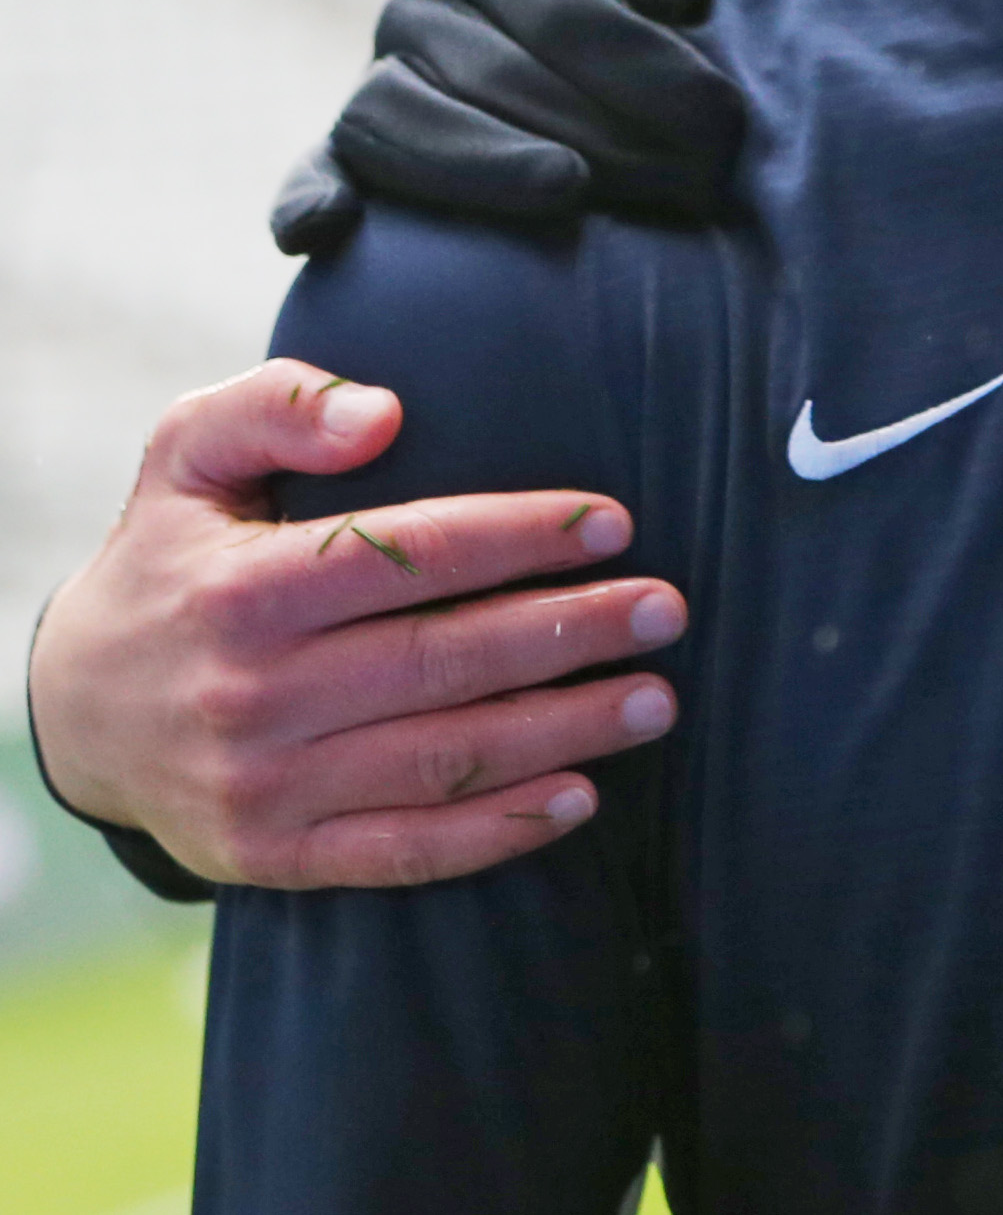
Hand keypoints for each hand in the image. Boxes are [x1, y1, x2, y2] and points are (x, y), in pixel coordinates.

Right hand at [28, 360, 686, 888]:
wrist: (73, 709)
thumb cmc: (169, 560)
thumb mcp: (187, 454)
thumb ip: (278, 407)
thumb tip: (383, 412)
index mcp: (241, 590)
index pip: (411, 556)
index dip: (521, 537)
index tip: (614, 523)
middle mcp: (250, 695)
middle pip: (444, 661)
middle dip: (572, 633)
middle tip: (665, 611)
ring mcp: (260, 787)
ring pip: (442, 760)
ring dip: (563, 732)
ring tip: (654, 701)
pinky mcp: (268, 857)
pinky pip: (400, 851)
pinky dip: (496, 833)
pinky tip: (578, 798)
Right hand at [272, 0, 746, 255]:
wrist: (615, 44)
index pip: (565, 12)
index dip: (647, 73)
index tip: (720, 127)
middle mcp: (420, 4)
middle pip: (491, 75)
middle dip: (600, 136)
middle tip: (688, 185)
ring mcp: (377, 75)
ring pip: (396, 120)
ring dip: (484, 169)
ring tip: (570, 197)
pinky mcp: (354, 149)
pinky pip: (317, 168)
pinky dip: (308, 197)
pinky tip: (320, 234)